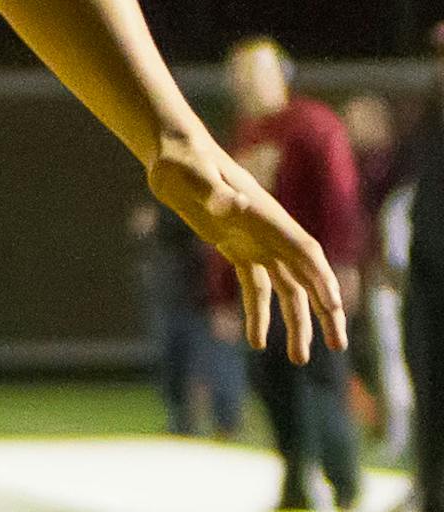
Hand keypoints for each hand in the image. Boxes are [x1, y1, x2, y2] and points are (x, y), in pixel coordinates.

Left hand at [147, 131, 346, 362]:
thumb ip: (214, 192)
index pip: (304, 252)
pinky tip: (257, 340)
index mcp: (267, 217)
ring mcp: (255, 241)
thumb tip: (230, 205)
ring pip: (285, 288)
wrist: (173, 153)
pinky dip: (259, 312)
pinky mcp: (235, 247)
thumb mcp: (194, 174)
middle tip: (338, 347)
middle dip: (324, 311)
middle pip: (306, 277)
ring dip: (294, 322)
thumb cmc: (184, 160)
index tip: (334, 308)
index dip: (321, 279)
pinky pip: (256, 285)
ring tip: (298, 358)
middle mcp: (268, 232)